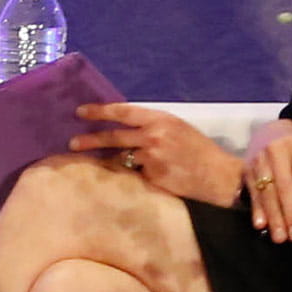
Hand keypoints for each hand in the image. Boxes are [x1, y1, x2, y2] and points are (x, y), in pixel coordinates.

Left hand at [69, 101, 243, 208]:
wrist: (220, 177)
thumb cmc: (199, 151)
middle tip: (72, 143)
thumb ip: (153, 127)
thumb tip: (125, 127)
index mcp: (161, 119)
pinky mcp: (151, 178)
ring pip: (121, 159)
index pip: (123, 111)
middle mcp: (154, 136)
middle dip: (89, 140)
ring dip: (112, 162)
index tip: (80, 111)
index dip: (100, 111)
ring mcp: (152, 158)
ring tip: (105, 166)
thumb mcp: (178, 129)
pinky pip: (133, 176)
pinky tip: (139, 180)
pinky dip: (130, 178)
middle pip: (113, 137)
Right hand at [235, 118, 291, 242]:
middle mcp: (275, 152)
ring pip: (267, 192)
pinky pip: (252, 192)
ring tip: (280, 237)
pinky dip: (256, 209)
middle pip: (284, 187)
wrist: (270, 130)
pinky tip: (260, 225)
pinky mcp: (246, 169)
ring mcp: (258, 160)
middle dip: (290, 214)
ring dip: (273, 217)